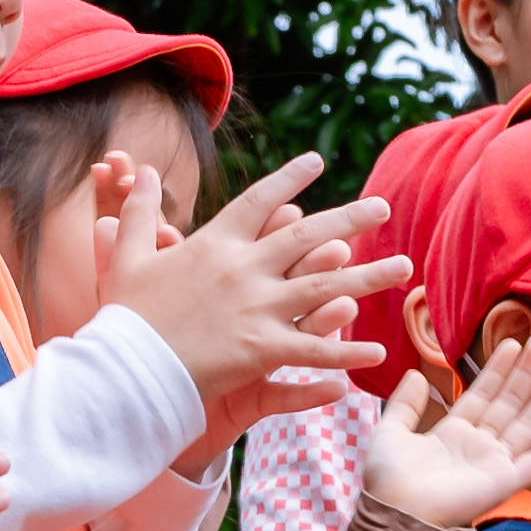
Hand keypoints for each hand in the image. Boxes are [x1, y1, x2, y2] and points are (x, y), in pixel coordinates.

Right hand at [104, 152, 404, 395]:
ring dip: (369, 277)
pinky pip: (315, 349)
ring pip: (325, 287)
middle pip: (307, 236)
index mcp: (215, 244)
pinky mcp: (263, 350)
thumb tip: (144, 171)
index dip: (290, 179)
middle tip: (383, 206)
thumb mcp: (130, 256)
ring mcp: (258, 309)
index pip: (260, 201)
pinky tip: (379, 350)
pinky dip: (348, 350)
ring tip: (405, 267)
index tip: (316, 162)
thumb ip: (141, 212)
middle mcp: (245, 270)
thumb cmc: (125, 316)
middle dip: (350, 219)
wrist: (124, 369)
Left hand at [365, 332, 530, 526]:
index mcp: (453, 434)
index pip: (483, 394)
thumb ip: (405, 404)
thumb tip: (415, 374)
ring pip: (526, 425)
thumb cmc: (389, 479)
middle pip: (509, 403)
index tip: (512, 344)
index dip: (497, 369)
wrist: (396, 513)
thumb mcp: (392, 432)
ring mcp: (494, 465)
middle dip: (525, 373)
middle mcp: (478, 447)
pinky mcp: (505, 483)